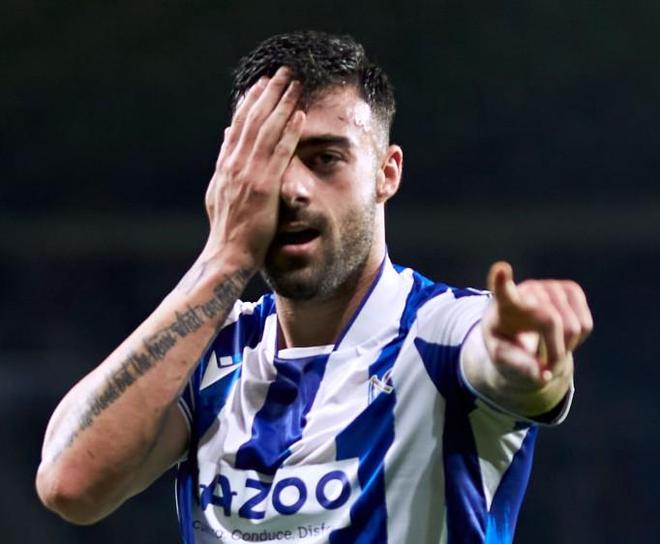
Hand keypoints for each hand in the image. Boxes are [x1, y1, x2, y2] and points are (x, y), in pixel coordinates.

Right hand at [202, 66, 304, 269]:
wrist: (227, 254)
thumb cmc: (227, 229)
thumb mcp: (219, 191)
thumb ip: (224, 162)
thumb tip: (226, 135)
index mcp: (225, 165)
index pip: (238, 125)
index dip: (250, 102)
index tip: (261, 84)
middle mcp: (235, 165)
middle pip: (253, 120)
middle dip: (269, 93)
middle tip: (283, 72)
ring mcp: (248, 174)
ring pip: (266, 130)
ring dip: (281, 104)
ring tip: (295, 84)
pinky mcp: (264, 187)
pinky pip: (279, 153)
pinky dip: (289, 133)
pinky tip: (299, 115)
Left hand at [482, 261, 592, 387]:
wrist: (519, 333)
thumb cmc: (507, 345)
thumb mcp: (503, 360)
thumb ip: (519, 367)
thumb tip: (542, 376)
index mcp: (502, 304)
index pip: (501, 290)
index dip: (501, 280)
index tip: (501, 269)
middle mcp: (528, 289)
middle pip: (553, 323)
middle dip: (554, 353)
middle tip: (543, 366)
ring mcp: (551, 286)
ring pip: (575, 327)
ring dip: (565, 348)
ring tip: (547, 346)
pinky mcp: (570, 289)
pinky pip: (586, 325)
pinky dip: (577, 339)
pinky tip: (560, 334)